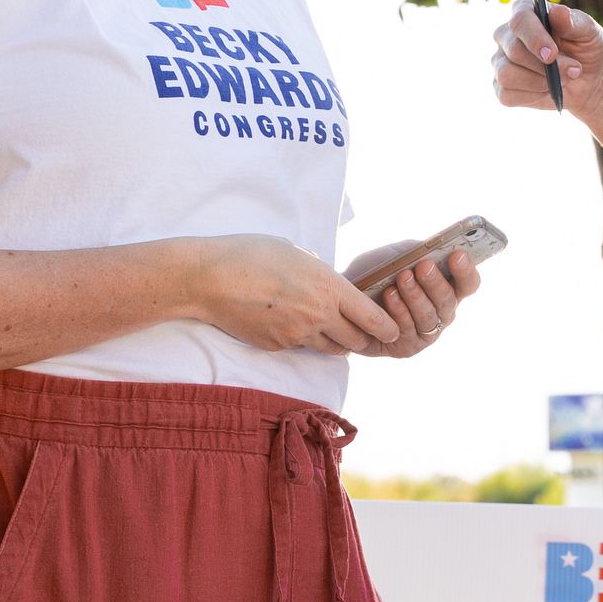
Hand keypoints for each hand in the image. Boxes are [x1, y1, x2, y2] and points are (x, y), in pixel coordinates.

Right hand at [189, 235, 404, 354]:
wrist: (208, 279)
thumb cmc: (249, 255)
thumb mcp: (294, 252)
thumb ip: (317, 269)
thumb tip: (325, 278)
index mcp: (329, 288)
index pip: (373, 318)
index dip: (388, 327)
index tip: (394, 330)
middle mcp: (319, 315)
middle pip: (356, 341)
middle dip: (363, 338)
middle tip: (362, 331)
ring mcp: (297, 335)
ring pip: (330, 349)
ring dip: (335, 342)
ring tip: (329, 328)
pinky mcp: (276, 346)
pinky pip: (299, 347)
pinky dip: (301, 339)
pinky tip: (288, 322)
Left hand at [341, 246, 482, 357]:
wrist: (343, 297)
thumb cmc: (376, 274)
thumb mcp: (398, 255)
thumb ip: (417, 251)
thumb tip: (433, 249)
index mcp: (448, 289)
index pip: (468, 283)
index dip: (466, 271)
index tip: (457, 255)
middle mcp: (442, 313)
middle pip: (449, 301)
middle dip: (436, 283)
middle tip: (424, 266)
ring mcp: (426, 333)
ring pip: (428, 317)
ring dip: (416, 296)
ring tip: (403, 277)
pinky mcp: (407, 348)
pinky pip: (407, 330)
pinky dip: (398, 311)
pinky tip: (390, 295)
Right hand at [490, 0, 602, 114]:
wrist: (589, 80)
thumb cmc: (586, 48)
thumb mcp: (589, 32)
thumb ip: (573, 22)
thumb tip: (558, 12)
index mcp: (525, 12)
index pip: (520, 20)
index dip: (535, 38)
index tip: (552, 54)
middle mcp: (507, 34)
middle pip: (513, 50)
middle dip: (545, 66)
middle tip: (573, 71)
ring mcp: (501, 60)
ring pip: (507, 74)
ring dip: (539, 82)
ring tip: (562, 80)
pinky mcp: (501, 86)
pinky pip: (506, 95)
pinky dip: (532, 96)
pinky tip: (547, 90)